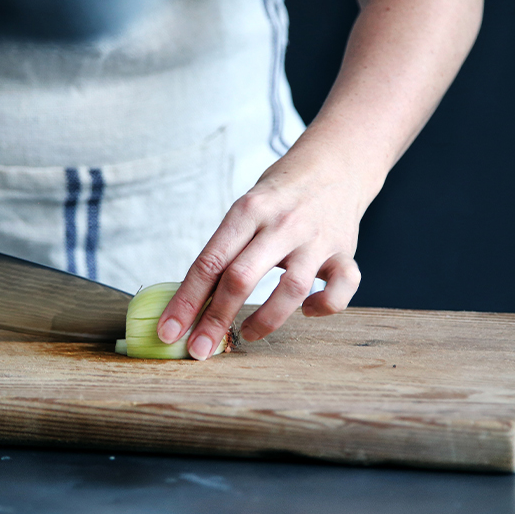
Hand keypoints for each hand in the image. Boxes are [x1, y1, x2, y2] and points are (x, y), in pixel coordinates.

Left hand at [157, 147, 367, 359]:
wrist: (335, 163)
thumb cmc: (279, 195)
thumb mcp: (246, 209)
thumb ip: (227, 249)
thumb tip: (192, 302)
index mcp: (247, 211)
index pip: (209, 261)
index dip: (186, 301)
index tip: (170, 330)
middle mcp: (281, 223)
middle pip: (240, 278)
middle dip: (215, 320)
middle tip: (199, 350)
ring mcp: (316, 238)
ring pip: (290, 289)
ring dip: (265, 320)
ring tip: (247, 334)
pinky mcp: (345, 251)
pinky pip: (343, 287)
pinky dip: (325, 306)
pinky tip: (308, 310)